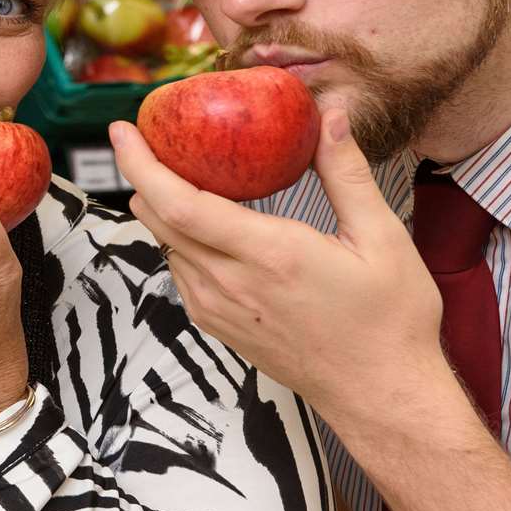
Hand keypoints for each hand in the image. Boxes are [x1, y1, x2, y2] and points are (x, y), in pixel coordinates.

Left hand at [109, 107, 452, 430]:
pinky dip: (179, 237)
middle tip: (147, 135)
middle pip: (158, 220)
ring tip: (179, 169)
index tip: (121, 130)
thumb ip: (347, 173)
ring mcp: (218, 308)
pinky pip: (181, 270)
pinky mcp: (217, 324)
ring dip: (161, 205)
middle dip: (142, 173)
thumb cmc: (389, 321)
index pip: (179, 204)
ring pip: (166, 245)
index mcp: (267, 255)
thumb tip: (333, 115)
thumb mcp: (381, 238)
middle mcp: (230, 283)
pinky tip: (205, 220)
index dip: (141, 164)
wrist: (380, 395)